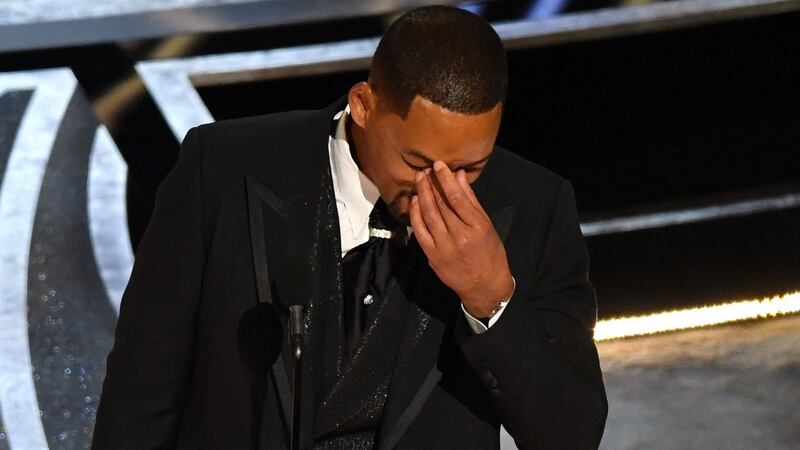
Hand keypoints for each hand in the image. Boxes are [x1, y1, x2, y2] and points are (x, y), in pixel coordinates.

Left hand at [409, 160, 513, 317]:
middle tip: (424, 170)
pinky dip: (416, 215)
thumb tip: (460, 176)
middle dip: (431, 184)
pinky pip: (420, 231)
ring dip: (422, 195)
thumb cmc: (490, 254)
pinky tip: (415, 201)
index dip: (445, 180)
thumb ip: (471, 200)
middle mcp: (460, 237)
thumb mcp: (487, 225)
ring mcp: (444, 247)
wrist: (484, 286)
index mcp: (477, 227)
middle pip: (441, 205)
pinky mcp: (433, 256)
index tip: (439, 165)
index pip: (457, 198)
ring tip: (419, 180)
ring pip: (429, 215)